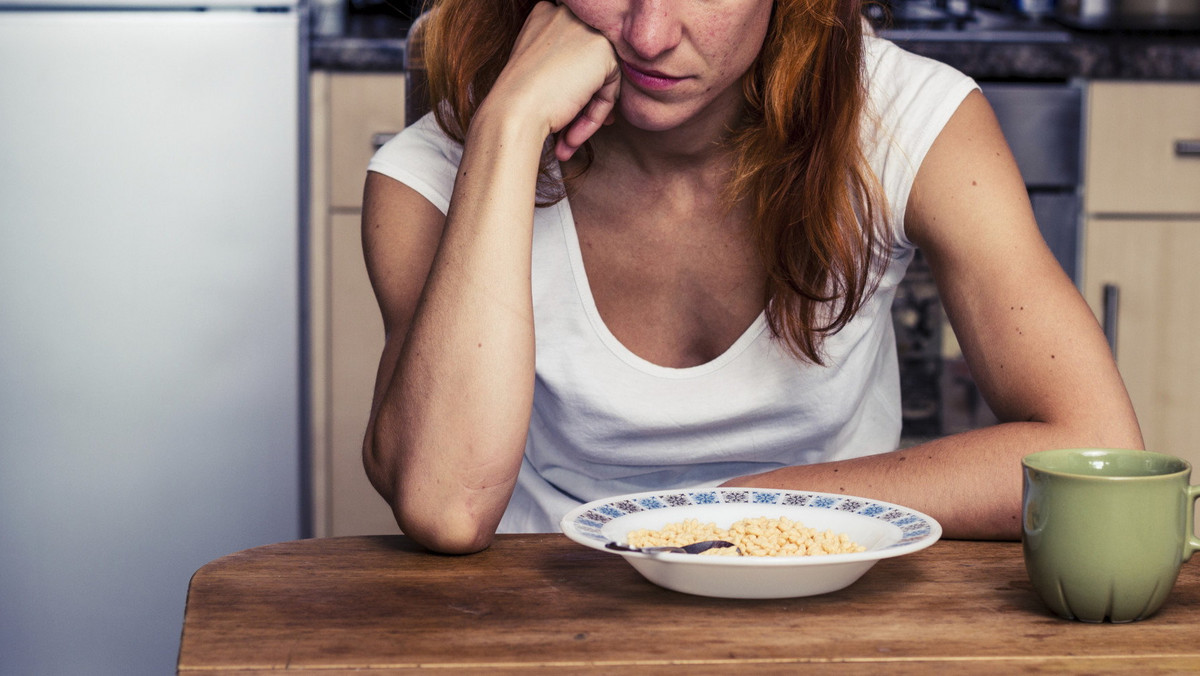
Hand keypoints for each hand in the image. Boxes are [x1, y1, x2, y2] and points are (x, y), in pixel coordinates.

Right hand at [489, 2, 620, 160]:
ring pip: (601, 77)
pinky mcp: (603, 50)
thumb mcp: (535, 70)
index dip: (570, 83)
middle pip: (589, 63)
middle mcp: (566, 14)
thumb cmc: (517, 99)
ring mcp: (586, 29)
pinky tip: (572, 134)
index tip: (561, 110)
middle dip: (583, 101)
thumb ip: (562, 66)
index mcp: (544, 14)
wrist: (513, 113)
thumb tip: (592, 84)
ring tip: (567, 139)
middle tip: (569, 133)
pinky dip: (595, 116)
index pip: (572, 50)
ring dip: (587, 113)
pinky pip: (611, 88)